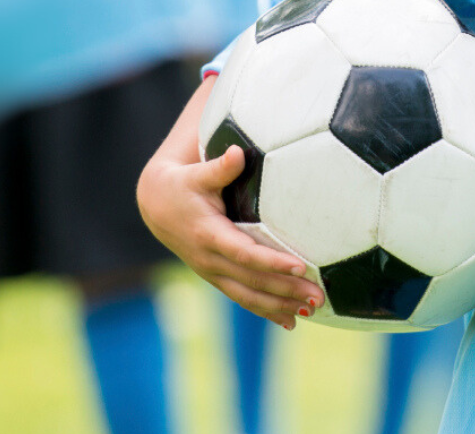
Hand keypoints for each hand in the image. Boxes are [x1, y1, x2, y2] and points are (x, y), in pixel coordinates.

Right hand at [138, 141, 323, 328]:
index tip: (300, 266)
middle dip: (286, 290)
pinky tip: (289, 320)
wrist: (156, 206)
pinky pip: (242, 298)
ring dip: (280, 305)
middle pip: (252, 280)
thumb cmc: (183, 185)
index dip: (271, 262)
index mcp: (208, 234)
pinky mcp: (216, 277)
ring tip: (311, 310)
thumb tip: (237, 153)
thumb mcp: (198, 174)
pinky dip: (266, 310)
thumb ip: (220, 167)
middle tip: (318, 296)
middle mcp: (209, 260)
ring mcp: (212, 272)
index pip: (244, 253)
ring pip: (248, 295)